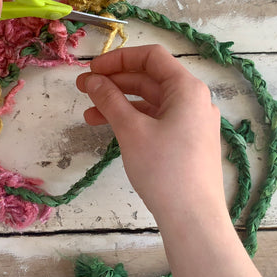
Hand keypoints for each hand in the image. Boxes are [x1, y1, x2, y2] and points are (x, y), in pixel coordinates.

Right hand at [76, 44, 225, 219]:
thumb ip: (110, 99)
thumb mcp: (131, 130)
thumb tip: (91, 79)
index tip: (92, 70)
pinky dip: (134, 122)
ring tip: (89, 115)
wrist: (193, 218)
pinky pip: (157, 122)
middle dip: (115, 83)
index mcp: (187, 88)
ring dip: (120, 105)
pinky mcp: (187, 142)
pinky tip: (111, 130)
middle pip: (150, 80)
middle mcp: (193, 100)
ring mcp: (192, 122)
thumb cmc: (164, 169)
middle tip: (83, 90)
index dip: (118, 59)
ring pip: (150, 103)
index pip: (151, 57)